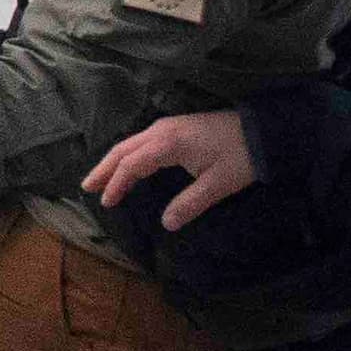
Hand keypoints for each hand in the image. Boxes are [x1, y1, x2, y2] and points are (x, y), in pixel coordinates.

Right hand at [80, 110, 255, 229]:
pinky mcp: (175, 129)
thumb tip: (165, 224)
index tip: (107, 203)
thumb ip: (189, 204)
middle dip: (104, 168)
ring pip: (131, 143)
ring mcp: (168, 127)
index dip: (117, 183)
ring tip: (99, 179)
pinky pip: (141, 142)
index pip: (132, 164)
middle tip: (86, 187)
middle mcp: (162, 131)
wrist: (263, 131)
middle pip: (124, 149)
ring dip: (113, 161)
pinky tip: (126, 166)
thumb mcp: (217, 184)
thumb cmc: (241, 157)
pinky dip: (127, 155)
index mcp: (169, 143)